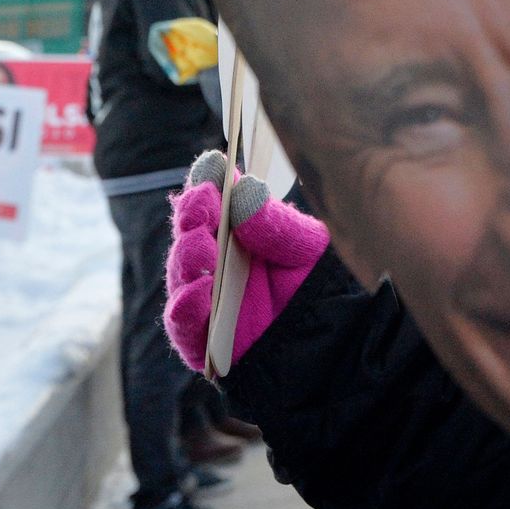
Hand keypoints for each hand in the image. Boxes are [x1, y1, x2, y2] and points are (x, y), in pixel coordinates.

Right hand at [165, 150, 330, 373]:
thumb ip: (274, 222)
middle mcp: (213, 263)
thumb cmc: (313, 287)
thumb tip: (244, 189)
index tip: (213, 166)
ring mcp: (203, 300)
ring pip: (180, 276)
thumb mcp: (306, 247)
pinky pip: (182, 322)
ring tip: (204, 246)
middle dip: (192, 215)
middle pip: (189, 235)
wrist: (329, 342)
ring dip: (187, 257)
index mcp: (235, 233)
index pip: (211, 202)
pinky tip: (202, 291)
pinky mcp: (199, 340)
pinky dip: (186, 306)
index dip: (207, 183)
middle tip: (203, 202)